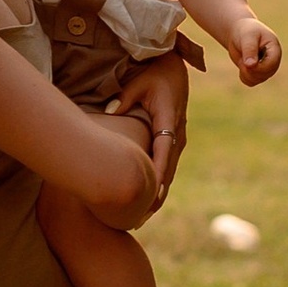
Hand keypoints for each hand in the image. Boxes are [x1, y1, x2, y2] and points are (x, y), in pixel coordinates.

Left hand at [109, 52, 190, 204]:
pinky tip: (150, 200)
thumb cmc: (155, 74)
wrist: (175, 68)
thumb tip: (108, 113)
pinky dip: (160, 184)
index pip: (163, 151)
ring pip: (169, 171)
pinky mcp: (175, 140)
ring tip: (143, 217)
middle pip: (168, 169)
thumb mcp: (140, 82)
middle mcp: (177, 132)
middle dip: (156, 195)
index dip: (157, 175)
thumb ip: (124, 98)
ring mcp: (178, 137)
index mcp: (169, 119)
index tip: (149, 195)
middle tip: (140, 217)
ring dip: (159, 194)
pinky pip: (168, 166)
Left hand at [231, 20, 281, 86]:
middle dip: (251, 70)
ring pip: (258, 79)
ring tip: (242, 60)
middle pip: (266, 74)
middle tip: (242, 60)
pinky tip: (242, 66)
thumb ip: (250, 50)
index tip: (246, 63)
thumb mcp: (247, 37)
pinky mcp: (258, 73)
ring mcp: (266, 68)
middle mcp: (273, 60)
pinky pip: (251, 82)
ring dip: (246, 73)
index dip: (259, 67)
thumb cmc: (246, 31)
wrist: (239, 33)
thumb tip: (251, 65)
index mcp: (275, 49)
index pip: (272, 64)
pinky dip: (244, 77)